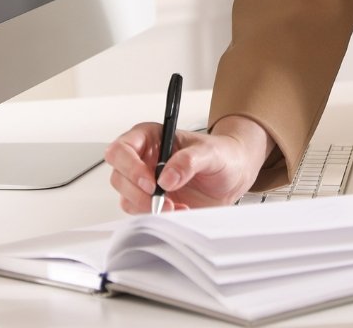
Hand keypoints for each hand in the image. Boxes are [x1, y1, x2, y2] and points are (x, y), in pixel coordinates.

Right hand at [103, 114, 270, 213]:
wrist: (234, 176)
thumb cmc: (222, 155)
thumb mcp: (211, 152)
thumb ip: (189, 160)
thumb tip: (166, 177)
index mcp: (151, 137)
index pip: (122, 149)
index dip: (130, 166)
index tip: (151, 182)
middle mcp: (143, 159)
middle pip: (119, 176)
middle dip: (138, 192)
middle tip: (162, 199)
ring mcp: (145, 182)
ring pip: (126, 197)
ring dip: (148, 206)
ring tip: (176, 206)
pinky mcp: (151, 202)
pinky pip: (140, 213)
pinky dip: (156, 216)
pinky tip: (178, 210)